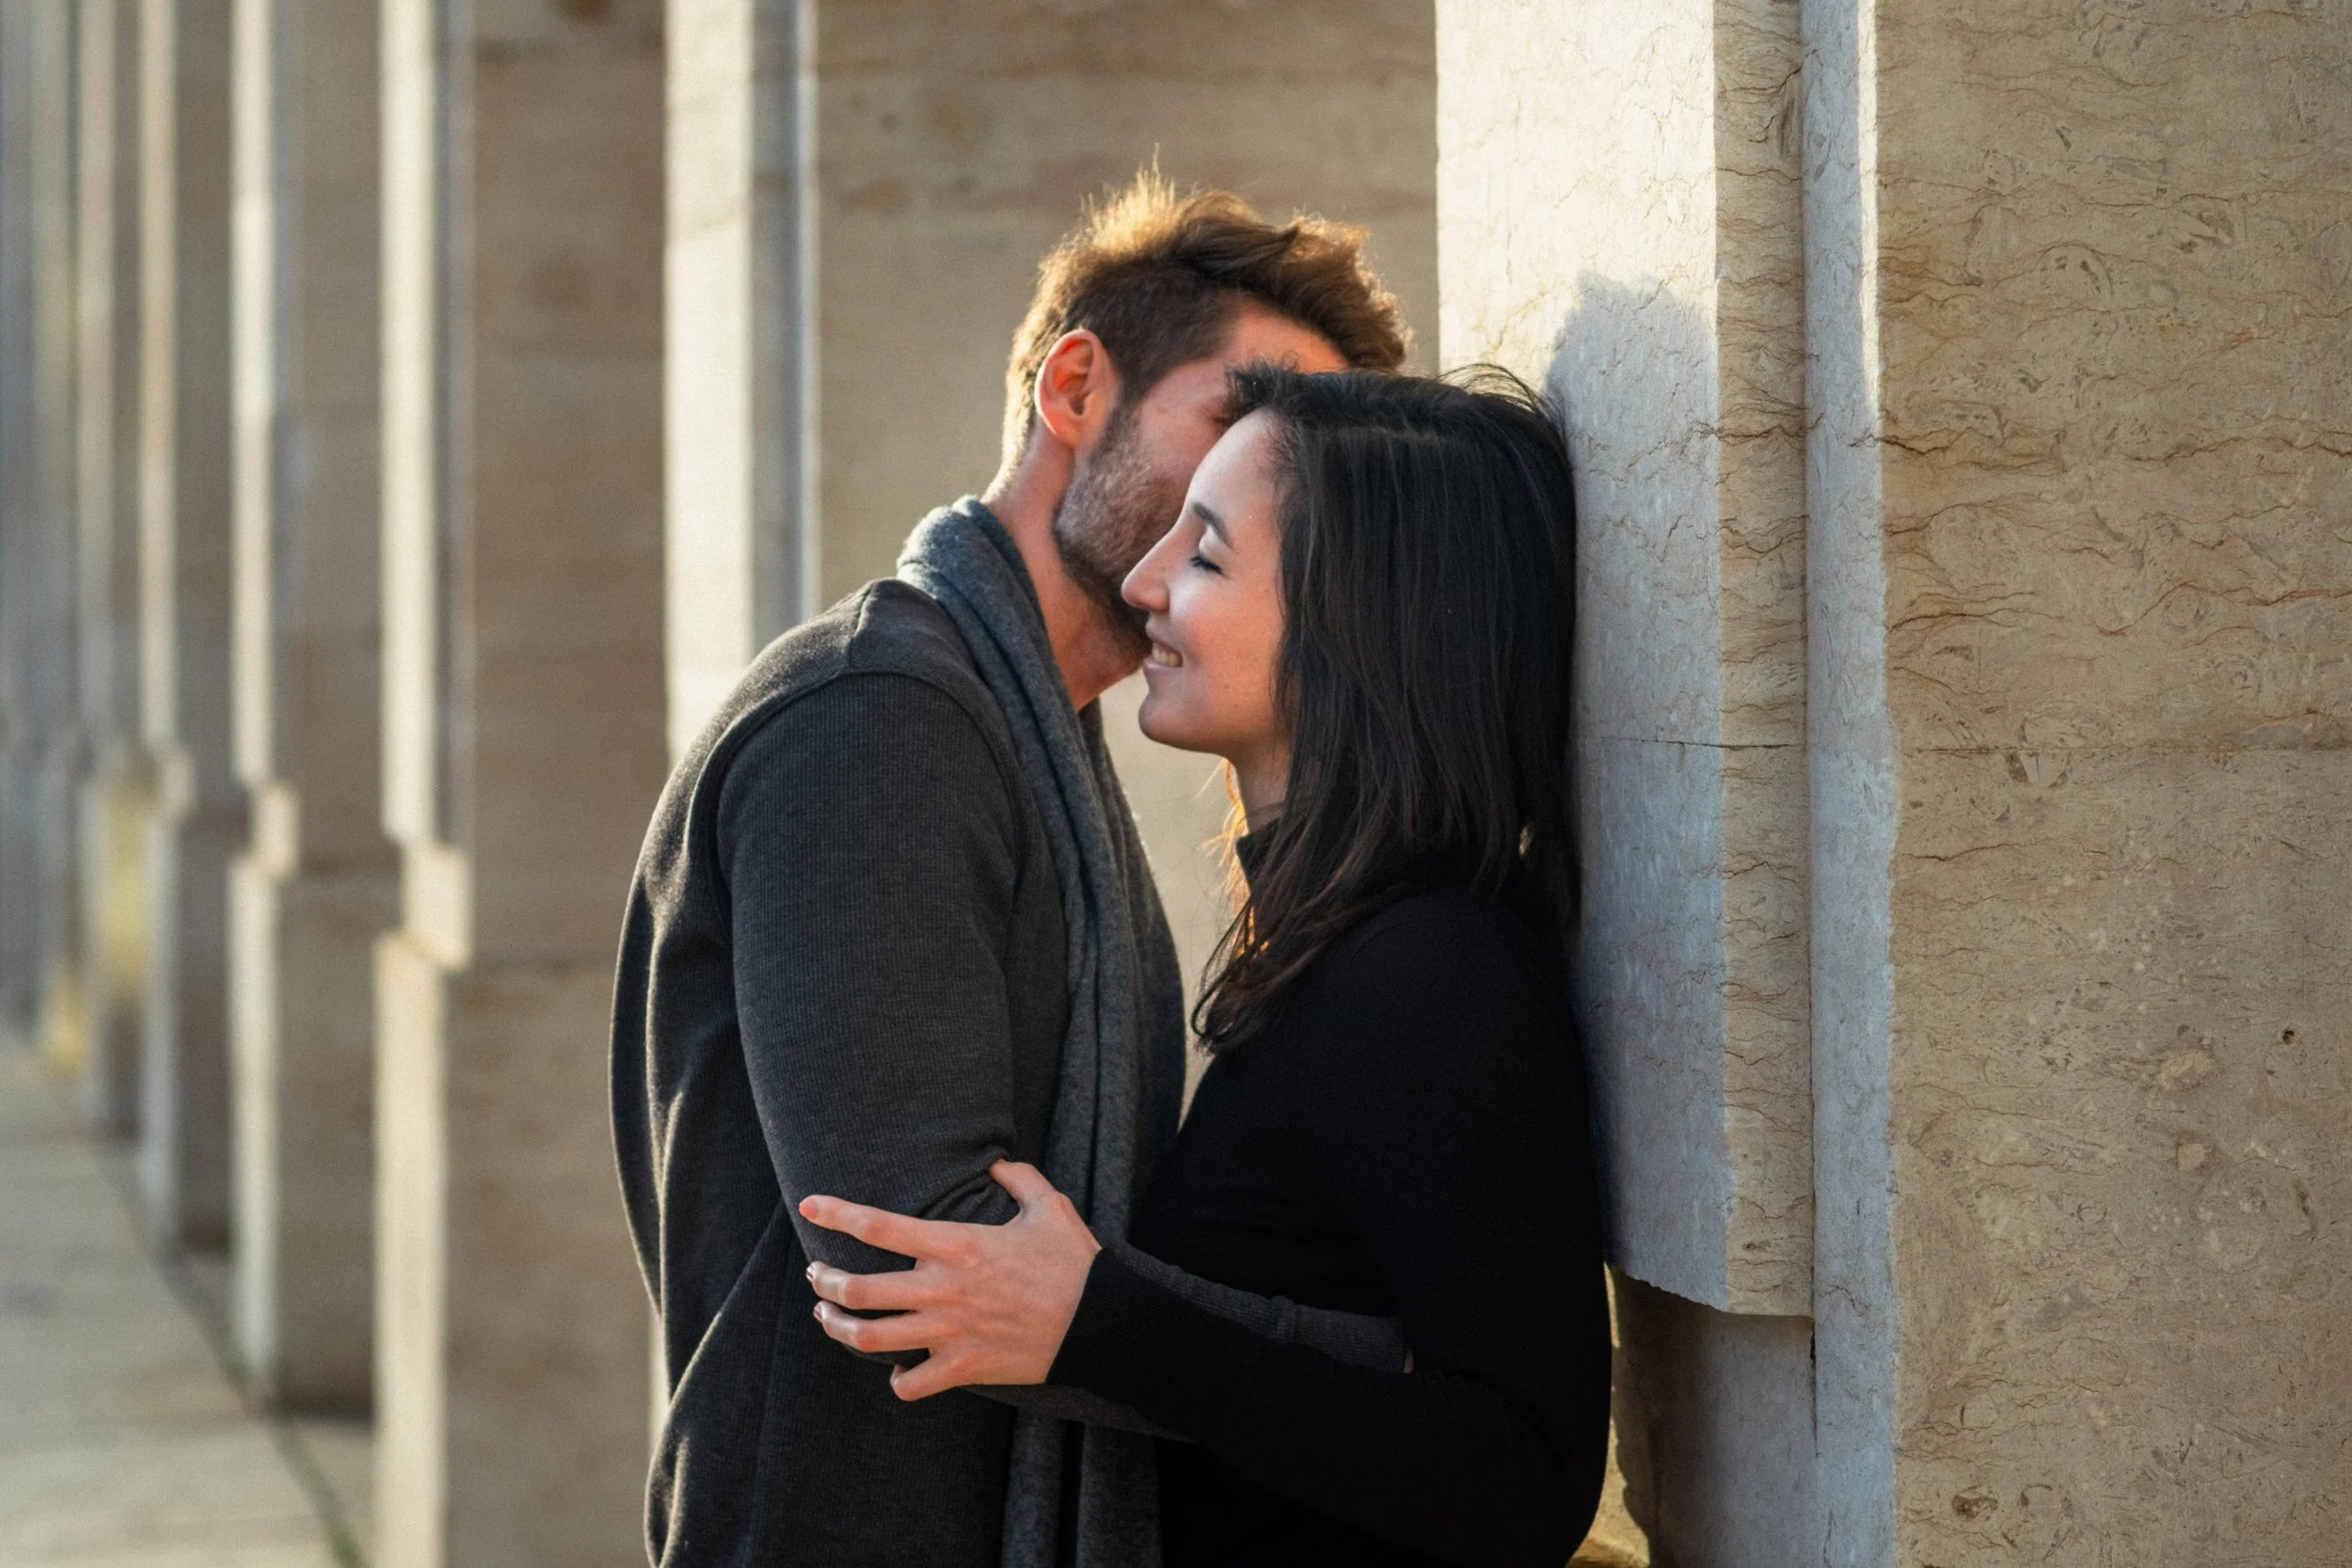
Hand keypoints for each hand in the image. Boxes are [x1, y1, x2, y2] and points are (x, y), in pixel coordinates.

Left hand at [798, 1160, 1101, 1400]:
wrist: (1102, 1323)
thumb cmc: (1075, 1262)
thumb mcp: (1050, 1207)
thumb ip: (1019, 1178)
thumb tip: (996, 1163)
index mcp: (957, 1244)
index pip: (878, 1226)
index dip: (836, 1213)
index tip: (809, 1205)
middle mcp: (943, 1289)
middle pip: (857, 1289)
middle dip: (824, 1281)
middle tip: (816, 1275)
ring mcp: (949, 1333)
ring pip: (869, 1338)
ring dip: (839, 1327)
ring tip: (829, 1316)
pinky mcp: (964, 1368)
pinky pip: (909, 1385)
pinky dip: (896, 1379)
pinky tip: (897, 1369)